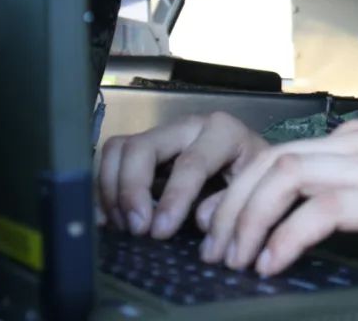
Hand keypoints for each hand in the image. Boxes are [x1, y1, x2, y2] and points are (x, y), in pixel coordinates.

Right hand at [97, 112, 267, 238]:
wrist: (250, 161)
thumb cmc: (254, 174)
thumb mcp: (255, 186)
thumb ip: (231, 202)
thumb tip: (200, 218)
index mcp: (222, 131)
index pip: (191, 163)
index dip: (173, 199)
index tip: (160, 232)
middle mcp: (187, 125)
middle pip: (142, 147)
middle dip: (132, 191)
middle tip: (137, 229)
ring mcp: (161, 133)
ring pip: (119, 149)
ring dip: (113, 191)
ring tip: (125, 226)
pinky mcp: (143, 147)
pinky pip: (111, 160)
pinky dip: (103, 190)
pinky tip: (106, 220)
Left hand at [198, 120, 357, 276]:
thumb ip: (338, 192)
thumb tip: (281, 220)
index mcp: (354, 141)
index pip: (274, 154)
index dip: (235, 192)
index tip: (215, 228)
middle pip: (270, 162)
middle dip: (232, 207)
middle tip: (216, 251)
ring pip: (287, 177)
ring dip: (249, 220)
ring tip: (237, 260)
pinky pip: (322, 209)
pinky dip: (287, 236)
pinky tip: (274, 262)